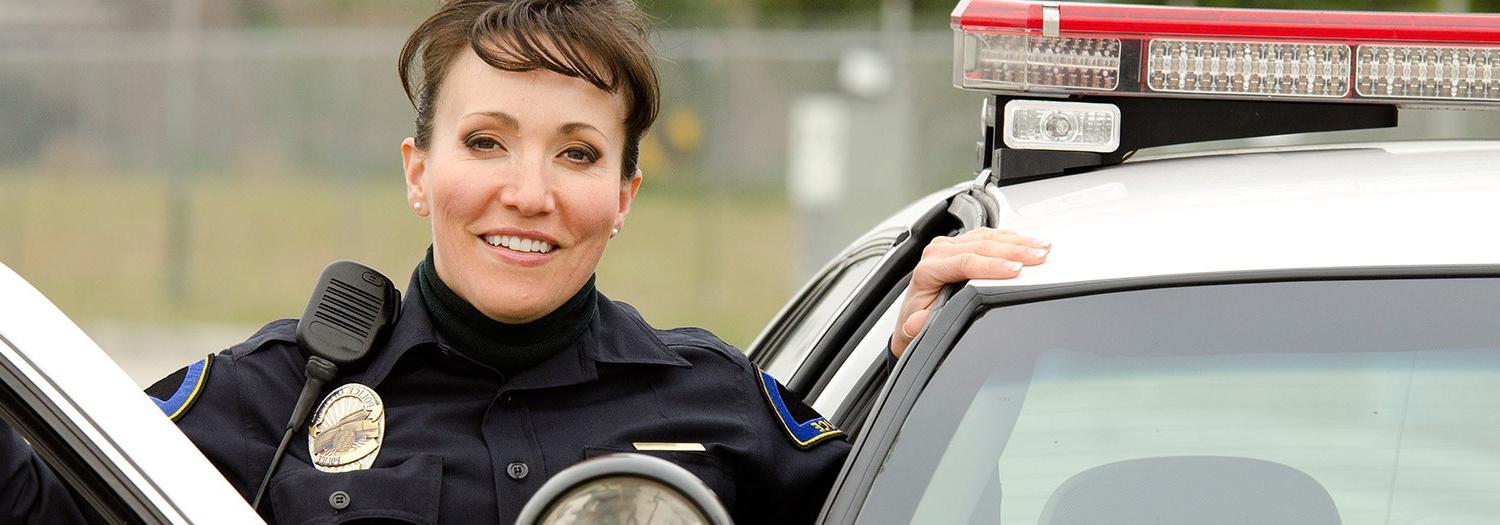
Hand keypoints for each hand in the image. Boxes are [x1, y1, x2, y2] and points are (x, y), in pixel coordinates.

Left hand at [890, 228, 1049, 357]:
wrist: (916, 311)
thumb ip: (919, 324)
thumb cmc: (921, 317)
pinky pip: (989, 234)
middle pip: (981, 246)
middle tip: (1039, 257)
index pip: (965, 262)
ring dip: (1018, 242)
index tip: (1016, 270)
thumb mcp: (918, 326)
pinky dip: (1012, 238)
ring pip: (988, 237)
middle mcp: (938, 252)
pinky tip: (1029, 242)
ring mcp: (950, 244)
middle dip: (1014, 251)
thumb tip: (916, 324)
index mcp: (928, 270)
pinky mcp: (961, 241)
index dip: (992, 266)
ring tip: (1041, 248)